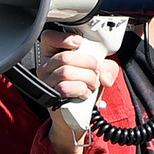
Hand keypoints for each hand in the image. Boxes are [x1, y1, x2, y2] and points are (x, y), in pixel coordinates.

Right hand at [37, 30, 118, 153]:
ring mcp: (46, 82)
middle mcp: (46, 67)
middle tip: (95, 71)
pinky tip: (84, 93)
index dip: (63, 38)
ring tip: (92, 84)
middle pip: (65, 57)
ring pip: (66, 72)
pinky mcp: (50, 97)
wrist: (80, 115)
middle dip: (87, 64)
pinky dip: (80, 90)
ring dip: (86, 78)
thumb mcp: (100, 73)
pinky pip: (64, 88)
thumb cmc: (85, 89)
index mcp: (55, 55)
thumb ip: (108, 68)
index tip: (79, 43)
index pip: (49, 38)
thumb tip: (105, 75)